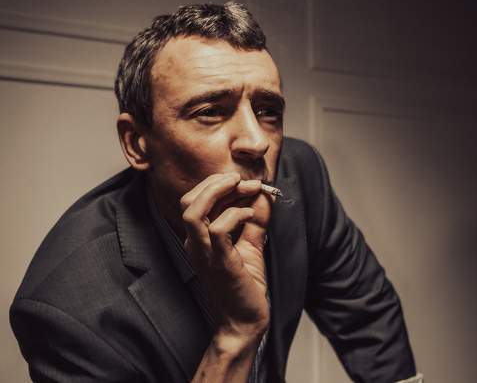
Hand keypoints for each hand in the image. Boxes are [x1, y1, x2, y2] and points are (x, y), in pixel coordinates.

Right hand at [180, 172, 272, 341]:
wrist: (245, 321)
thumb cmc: (244, 284)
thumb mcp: (250, 243)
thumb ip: (255, 219)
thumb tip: (264, 194)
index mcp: (197, 238)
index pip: (194, 200)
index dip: (216, 184)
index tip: (243, 181)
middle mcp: (194, 244)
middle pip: (188, 201)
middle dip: (216, 183)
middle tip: (241, 180)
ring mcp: (204, 254)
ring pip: (194, 212)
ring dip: (219, 192)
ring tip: (243, 188)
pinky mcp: (219, 263)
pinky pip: (218, 230)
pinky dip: (235, 215)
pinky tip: (249, 215)